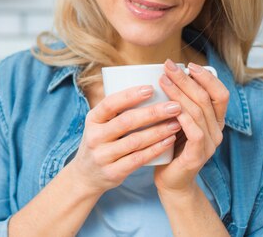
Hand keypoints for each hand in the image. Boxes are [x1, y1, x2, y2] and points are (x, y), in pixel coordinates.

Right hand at [68, 85, 182, 195]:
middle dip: (153, 113)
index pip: (110, 104)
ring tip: (177, 123)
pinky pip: (138, 159)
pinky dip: (155, 149)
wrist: (86, 176)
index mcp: (92, 119)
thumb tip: (149, 85)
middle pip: (126, 121)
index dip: (130, 95)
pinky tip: (169, 142)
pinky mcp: (112, 172)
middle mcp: (95, 137)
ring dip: (159, 131)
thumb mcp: (100, 124)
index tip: (151, 88)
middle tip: (174, 106)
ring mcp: (102, 156)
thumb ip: (117, 110)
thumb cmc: (101, 142)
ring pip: (135, 141)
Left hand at [154, 60, 228, 196]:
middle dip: (187, 79)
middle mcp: (216, 130)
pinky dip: (184, 117)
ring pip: (199, 112)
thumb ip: (179, 102)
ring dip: (180, 93)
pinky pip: (195, 132)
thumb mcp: (177, 120)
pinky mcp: (199, 156)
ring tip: (163, 81)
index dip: (206, 77)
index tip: (188, 64)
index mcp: (214, 120)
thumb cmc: (171, 145)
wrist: (170, 181)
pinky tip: (171, 107)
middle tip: (168, 67)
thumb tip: (166, 74)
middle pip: (206, 98)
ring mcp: (210, 144)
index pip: (220, 93)